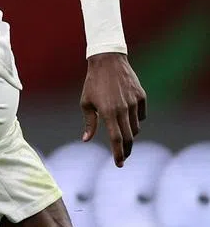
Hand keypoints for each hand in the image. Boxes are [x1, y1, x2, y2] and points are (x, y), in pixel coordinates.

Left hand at [80, 52, 146, 166]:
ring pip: (136, 127)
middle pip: (129, 137)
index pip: (116, 139)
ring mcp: (134, 103)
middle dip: (126, 150)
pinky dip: (135, 120)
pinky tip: (127, 117)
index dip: (118, 154)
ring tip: (121, 132)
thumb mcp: (86, 103)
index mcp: (108, 112)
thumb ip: (89, 123)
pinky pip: (141, 115)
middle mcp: (123, 109)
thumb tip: (86, 140)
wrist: (108, 61)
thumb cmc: (92, 83)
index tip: (119, 164)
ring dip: (129, 134)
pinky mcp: (141, 96)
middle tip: (123, 157)